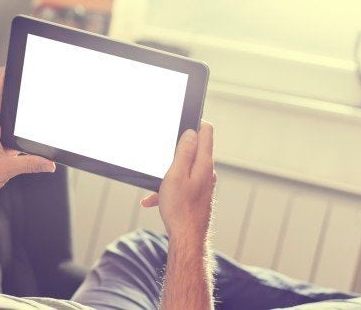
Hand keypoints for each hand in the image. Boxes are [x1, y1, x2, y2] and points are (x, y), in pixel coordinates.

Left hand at [0, 69, 55, 202]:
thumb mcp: (7, 170)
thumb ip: (31, 164)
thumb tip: (50, 163)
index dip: (1, 82)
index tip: (7, 68)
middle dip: (7, 93)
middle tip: (19, 80)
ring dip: (9, 113)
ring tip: (23, 105)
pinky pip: (0, 134)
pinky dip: (10, 131)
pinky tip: (18, 137)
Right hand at [140, 121, 215, 238]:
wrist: (187, 238)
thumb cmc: (180, 208)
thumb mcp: (175, 175)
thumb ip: (184, 152)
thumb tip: (192, 133)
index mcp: (203, 163)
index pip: (206, 132)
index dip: (195, 122)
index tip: (182, 122)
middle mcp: (207, 172)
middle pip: (195, 149)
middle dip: (176, 150)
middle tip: (162, 154)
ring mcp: (204, 184)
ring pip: (184, 169)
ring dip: (168, 174)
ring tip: (154, 187)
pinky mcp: (198, 195)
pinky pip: (182, 185)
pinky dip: (168, 189)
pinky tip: (153, 200)